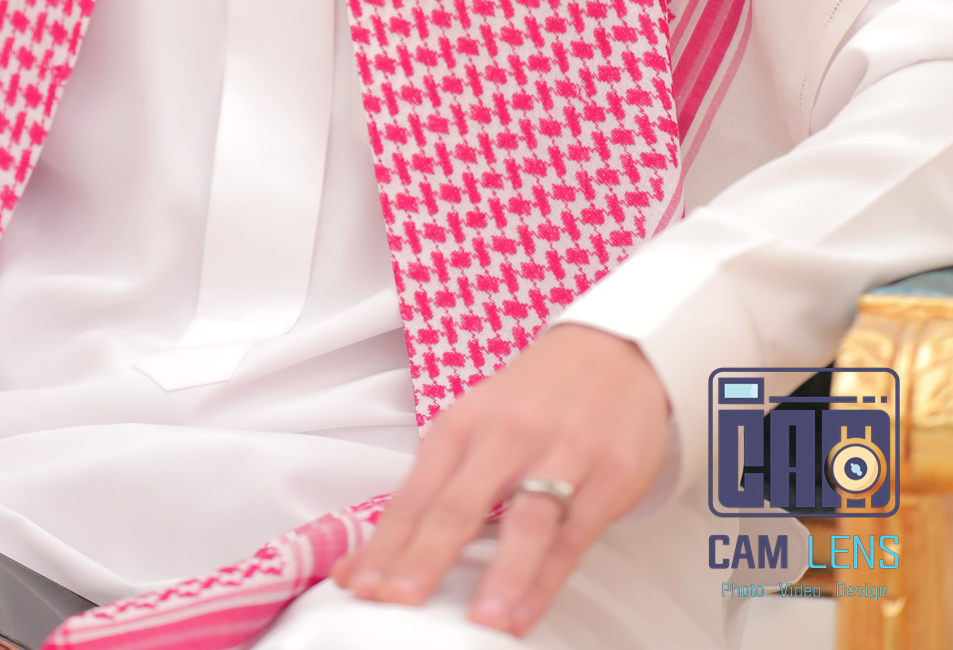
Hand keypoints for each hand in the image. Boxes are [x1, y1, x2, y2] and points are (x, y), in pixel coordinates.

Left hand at [333, 325, 667, 634]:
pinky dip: (548, 579)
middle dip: (424, 560)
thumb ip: (432, 489)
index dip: (385, 545)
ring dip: (500, 577)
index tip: (360, 585)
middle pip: (458, 507)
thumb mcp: (475, 423)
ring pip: (525, 522)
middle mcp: (506, 435)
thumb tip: (375, 553)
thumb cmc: (534, 395)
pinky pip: (573, 535)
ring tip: (479, 624)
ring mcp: (560, 453)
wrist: (612, 350)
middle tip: (395, 603)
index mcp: (463, 424)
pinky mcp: (608, 475)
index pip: (415, 496)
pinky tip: (527, 611)